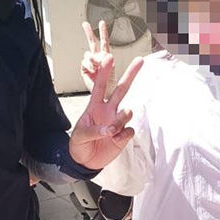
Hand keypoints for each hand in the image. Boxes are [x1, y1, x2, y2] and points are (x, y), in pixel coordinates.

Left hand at [70, 20, 142, 171]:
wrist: (85, 161)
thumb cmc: (79, 144)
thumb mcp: (80, 136)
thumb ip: (95, 130)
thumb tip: (111, 129)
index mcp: (94, 107)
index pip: (100, 86)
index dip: (104, 72)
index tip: (109, 58)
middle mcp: (108, 111)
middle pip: (122, 90)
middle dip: (130, 75)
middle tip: (140, 60)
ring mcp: (117, 122)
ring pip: (127, 113)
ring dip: (122, 118)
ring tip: (112, 130)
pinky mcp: (123, 135)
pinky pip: (129, 130)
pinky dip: (123, 135)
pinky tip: (115, 140)